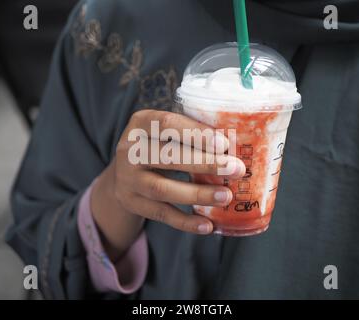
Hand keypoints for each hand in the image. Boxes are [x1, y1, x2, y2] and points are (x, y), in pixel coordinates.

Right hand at [91, 110, 244, 260]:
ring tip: (226, 196)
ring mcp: (128, 179)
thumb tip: (235, 146)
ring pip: (163, 189)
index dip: (195, 133)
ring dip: (197, 193)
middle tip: (235, 169)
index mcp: (140, 123)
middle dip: (205, 164)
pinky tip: (207, 225)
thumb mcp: (165, 133)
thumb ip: (191, 134)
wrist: (123, 175)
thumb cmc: (157, 148)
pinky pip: (161, 214)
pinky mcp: (132, 203)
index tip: (224, 144)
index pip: (167, 124)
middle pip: (167, 157)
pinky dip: (185, 222)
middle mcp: (129, 150)